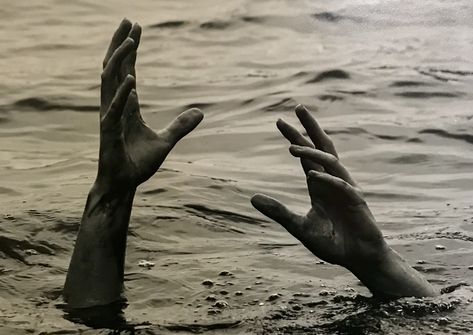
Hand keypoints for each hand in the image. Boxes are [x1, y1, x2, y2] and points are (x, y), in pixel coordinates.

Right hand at [97, 19, 202, 190]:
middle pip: (114, 68)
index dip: (130, 50)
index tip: (137, 29)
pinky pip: (115, 110)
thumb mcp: (166, 141)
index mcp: (127, 106)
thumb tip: (201, 112)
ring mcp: (110, 117)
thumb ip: (181, 126)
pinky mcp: (108, 132)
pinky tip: (132, 80)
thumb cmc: (138, 163)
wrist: (124, 185)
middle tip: (128, 20)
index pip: (127, 71)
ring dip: (120, 61)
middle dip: (120, 44)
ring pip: (109, 82)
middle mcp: (115, 106)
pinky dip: (122, 95)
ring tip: (131, 41)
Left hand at [251, 105, 386, 270]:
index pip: (306, 155)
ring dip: (312, 153)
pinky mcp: (357, 203)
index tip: (279, 121)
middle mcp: (333, 182)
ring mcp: (346, 190)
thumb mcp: (299, 227)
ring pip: (331, 162)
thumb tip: (252, 197)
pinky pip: (342, 186)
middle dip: (311, 127)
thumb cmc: (331, 243)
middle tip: (297, 107)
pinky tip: (312, 176)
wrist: (357, 259)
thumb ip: (279, 212)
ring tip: (291, 147)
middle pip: (323, 147)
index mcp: (319, 185)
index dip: (295, 136)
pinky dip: (327, 180)